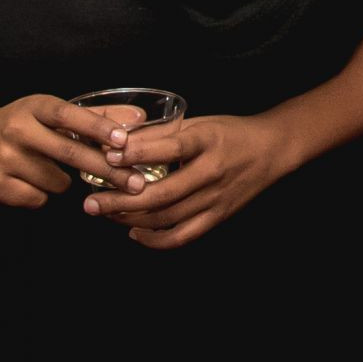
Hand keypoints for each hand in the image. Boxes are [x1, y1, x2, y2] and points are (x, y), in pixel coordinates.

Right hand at [0, 94, 133, 208]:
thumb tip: (136, 119)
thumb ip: (93, 117)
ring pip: (58, 183)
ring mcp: (3, 159)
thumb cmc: (18, 125)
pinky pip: (38, 199)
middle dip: (107, 170)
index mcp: (33, 107)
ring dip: (63, 181)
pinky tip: (27, 181)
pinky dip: (40, 194)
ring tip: (45, 167)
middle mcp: (16, 130)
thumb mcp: (48, 112)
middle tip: (135, 182)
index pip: (69, 115)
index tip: (124, 140)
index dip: (98, 127)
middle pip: (70, 154)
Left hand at [81, 112, 298, 248]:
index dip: (137, 153)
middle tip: (91, 202)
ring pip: (167, 218)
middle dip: (121, 200)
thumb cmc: (231, 132)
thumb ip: (164, 133)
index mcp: (208, 140)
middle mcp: (213, 172)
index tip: (109, 155)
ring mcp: (216, 198)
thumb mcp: (200, 122)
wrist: (271, 149)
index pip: (170, 147)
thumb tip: (121, 142)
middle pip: (162, 194)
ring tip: (105, 214)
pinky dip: (154, 239)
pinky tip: (134, 231)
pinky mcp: (218, 217)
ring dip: (131, 219)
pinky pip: (182, 236)